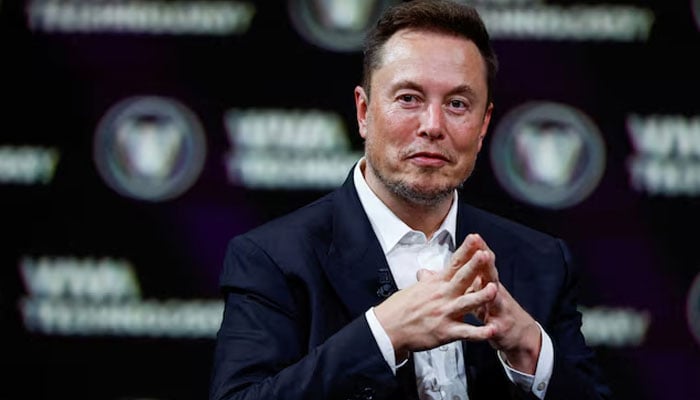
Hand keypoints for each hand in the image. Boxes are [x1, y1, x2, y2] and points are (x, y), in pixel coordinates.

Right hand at [373, 234, 499, 361]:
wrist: (388, 329)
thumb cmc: (399, 310)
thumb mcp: (413, 289)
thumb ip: (426, 281)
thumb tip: (426, 273)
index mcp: (436, 284)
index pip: (454, 263)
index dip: (466, 250)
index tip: (476, 239)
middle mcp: (442, 296)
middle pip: (461, 278)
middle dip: (474, 266)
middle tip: (485, 255)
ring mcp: (445, 313)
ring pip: (467, 303)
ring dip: (481, 297)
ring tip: (494, 290)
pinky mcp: (445, 332)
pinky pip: (466, 332)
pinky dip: (480, 332)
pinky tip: (491, 329)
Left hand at [462, 234, 541, 373]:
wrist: (518, 333)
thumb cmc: (494, 308)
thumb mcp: (479, 290)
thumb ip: (464, 277)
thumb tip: (447, 265)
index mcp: (485, 282)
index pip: (481, 263)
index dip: (478, 250)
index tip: (473, 237)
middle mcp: (494, 292)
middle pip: (490, 275)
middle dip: (487, 265)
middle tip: (484, 253)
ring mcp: (499, 309)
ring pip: (496, 300)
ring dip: (493, 293)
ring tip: (491, 287)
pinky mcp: (501, 328)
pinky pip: (496, 328)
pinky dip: (493, 328)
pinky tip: (492, 327)